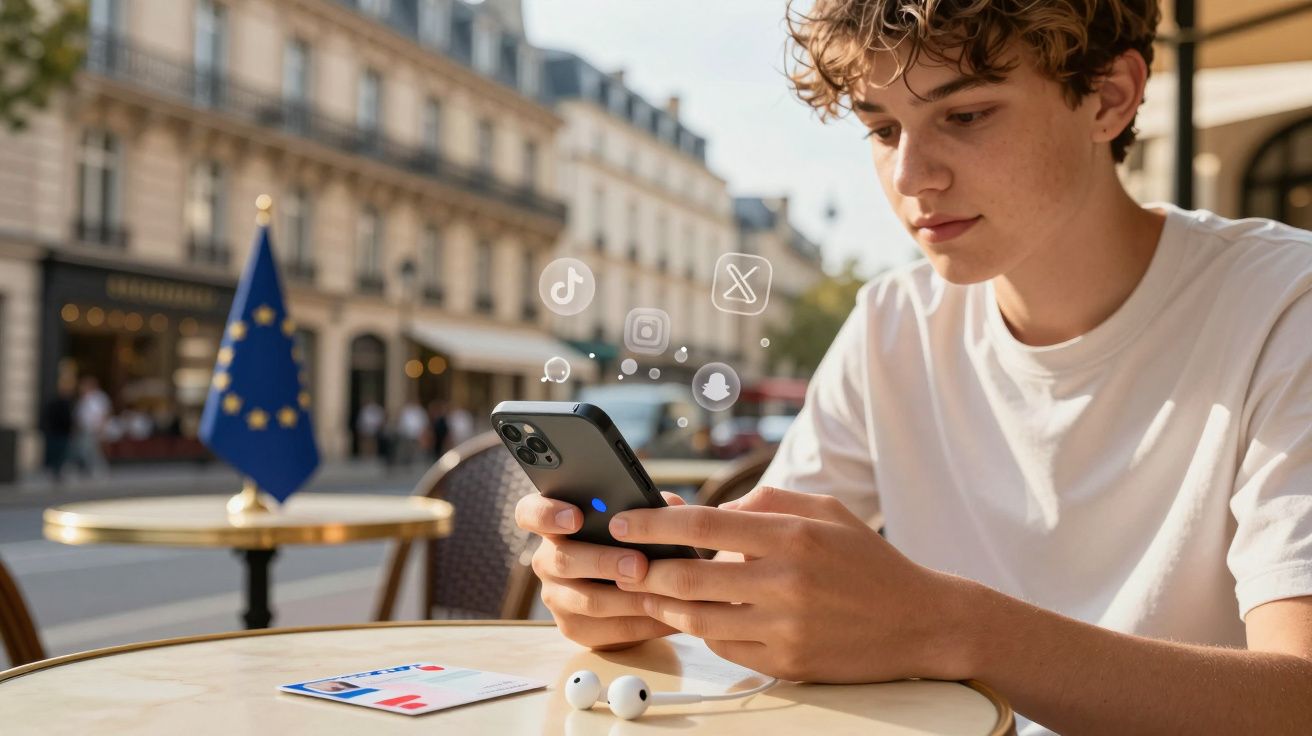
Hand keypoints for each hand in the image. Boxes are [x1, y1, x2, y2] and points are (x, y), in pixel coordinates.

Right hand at [514, 490, 687, 650]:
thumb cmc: (630, 544)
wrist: (631, 594)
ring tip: (660, 593)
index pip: (530, 513)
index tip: (576, 517)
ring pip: (588, 600)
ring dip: (627, 598)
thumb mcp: (637, 521)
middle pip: (563, 559)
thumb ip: (648, 508)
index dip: (547, 514)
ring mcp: (556, 596)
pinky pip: (608, 629)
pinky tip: (668, 615)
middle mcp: (547, 560)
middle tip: (639, 564)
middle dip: (604, 562)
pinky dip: (642, 622)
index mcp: (555, 524)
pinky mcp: (574, 628)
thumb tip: (669, 505)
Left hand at [609, 486, 972, 682]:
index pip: (703, 526)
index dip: (654, 524)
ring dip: (663, 604)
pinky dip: (702, 630)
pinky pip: (724, 647)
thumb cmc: (867, 560)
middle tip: (621, 562)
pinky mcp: (787, 663)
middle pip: (689, 578)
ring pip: (698, 618)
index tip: (622, 521)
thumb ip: (765, 502)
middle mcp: (786, 583)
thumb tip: (707, 511)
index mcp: (793, 536)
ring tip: (646, 590)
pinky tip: (692, 616)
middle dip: (645, 570)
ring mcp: (785, 628)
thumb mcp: (825, 510)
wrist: (920, 622)